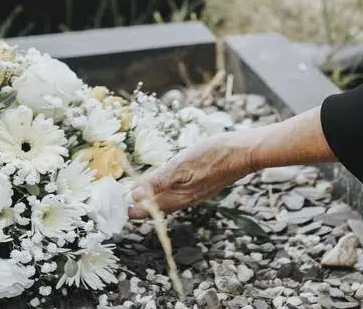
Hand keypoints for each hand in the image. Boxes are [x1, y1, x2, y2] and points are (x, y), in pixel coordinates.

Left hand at [127, 133, 253, 217]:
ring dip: (153, 200)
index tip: (119, 207)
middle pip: (157, 207)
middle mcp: (186, 199)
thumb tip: (136, 196)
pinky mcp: (202, 186)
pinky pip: (178, 196)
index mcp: (178, 196)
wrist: (244, 152)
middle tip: (125, 203)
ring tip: (141, 196)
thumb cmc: (213, 155)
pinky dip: (166, 193)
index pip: (149, 209)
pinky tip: (166, 186)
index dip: (133, 209)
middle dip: (141, 206)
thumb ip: (158, 181)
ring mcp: (195, 194)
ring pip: (168, 202)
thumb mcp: (181, 164)